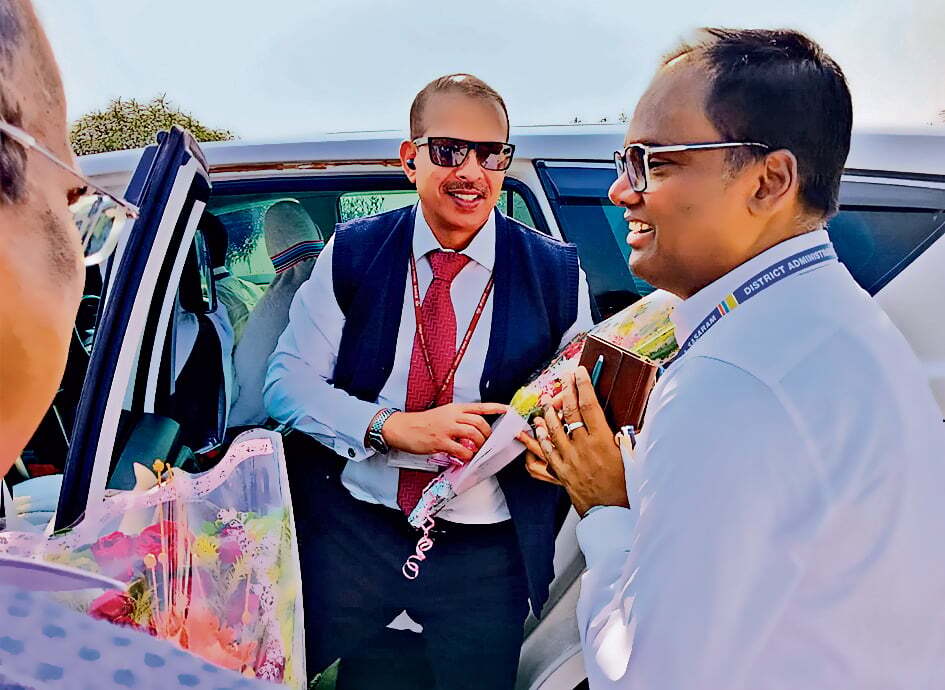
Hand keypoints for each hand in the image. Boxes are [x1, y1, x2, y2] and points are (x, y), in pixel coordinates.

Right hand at [382, 402, 507, 461]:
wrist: (403, 427)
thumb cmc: (423, 423)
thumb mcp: (442, 414)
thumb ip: (458, 420)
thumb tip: (473, 431)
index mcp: (454, 408)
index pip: (479, 406)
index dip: (495, 408)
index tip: (508, 410)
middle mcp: (452, 416)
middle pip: (480, 422)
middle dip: (487, 434)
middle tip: (487, 441)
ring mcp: (446, 428)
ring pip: (473, 434)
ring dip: (479, 444)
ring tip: (477, 450)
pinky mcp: (440, 441)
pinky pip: (460, 449)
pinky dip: (466, 455)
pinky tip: (465, 457)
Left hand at [516, 367, 627, 515]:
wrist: (613, 515)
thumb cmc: (627, 488)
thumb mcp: (634, 456)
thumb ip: (630, 435)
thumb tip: (632, 418)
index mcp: (603, 441)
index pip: (590, 406)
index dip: (583, 386)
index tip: (580, 373)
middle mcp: (583, 448)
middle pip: (570, 413)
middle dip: (566, 391)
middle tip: (563, 379)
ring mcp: (570, 461)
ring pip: (553, 430)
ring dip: (549, 413)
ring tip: (547, 402)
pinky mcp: (561, 473)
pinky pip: (546, 453)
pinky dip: (541, 439)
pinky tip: (539, 430)